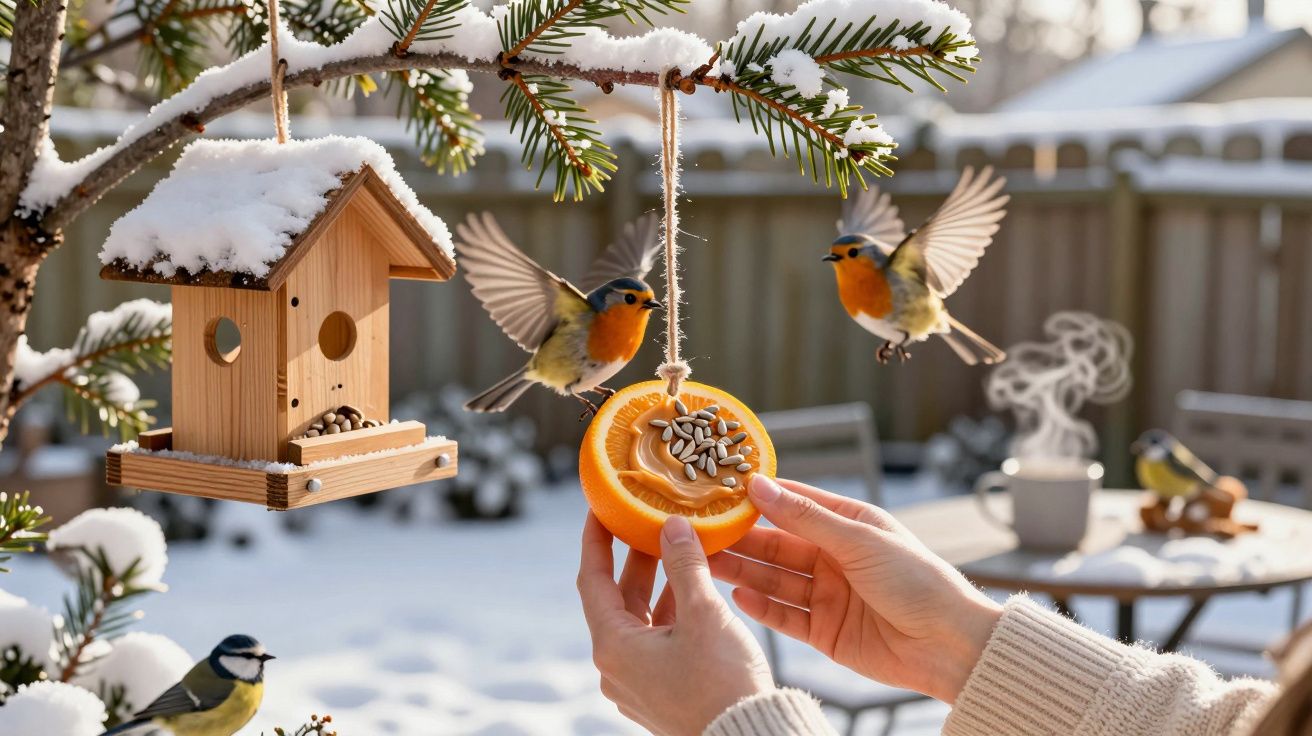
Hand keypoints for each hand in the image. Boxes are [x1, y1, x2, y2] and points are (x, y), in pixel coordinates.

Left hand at [578, 513, 774, 735]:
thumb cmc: (722, 683)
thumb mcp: (704, 613)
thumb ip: (685, 565)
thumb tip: (672, 526)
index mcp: (614, 646)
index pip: (592, 580)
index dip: (595, 541)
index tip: (600, 510)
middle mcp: (617, 667)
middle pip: (617, 599)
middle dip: (635, 559)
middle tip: (649, 522)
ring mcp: (638, 683)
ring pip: (641, 620)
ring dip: (658, 585)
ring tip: (679, 550)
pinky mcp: (661, 692)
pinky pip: (657, 641)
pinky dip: (671, 613)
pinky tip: (695, 591)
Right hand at [709, 476, 1000, 703]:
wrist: (948, 645)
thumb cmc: (917, 581)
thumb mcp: (859, 540)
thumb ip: (805, 517)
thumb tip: (760, 487)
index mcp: (848, 525)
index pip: (793, 504)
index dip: (758, 498)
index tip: (720, 490)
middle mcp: (834, 558)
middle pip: (777, 545)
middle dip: (740, 539)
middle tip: (700, 532)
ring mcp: (828, 595)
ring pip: (774, 579)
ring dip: (742, 571)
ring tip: (706, 562)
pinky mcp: (824, 631)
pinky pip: (784, 616)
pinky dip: (761, 607)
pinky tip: (736, 596)